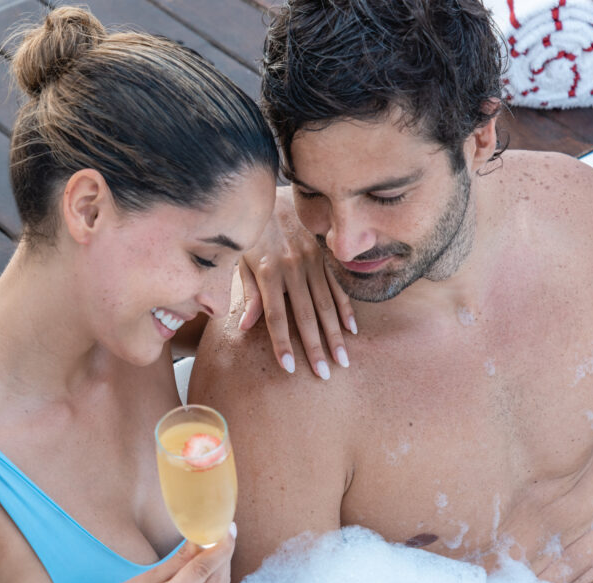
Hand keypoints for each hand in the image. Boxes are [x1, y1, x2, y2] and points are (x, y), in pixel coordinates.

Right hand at [83, 527, 235, 582]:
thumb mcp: (144, 577)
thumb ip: (177, 561)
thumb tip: (202, 539)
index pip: (200, 572)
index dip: (218, 550)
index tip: (228, 531)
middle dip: (223, 557)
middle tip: (226, 536)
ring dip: (223, 572)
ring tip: (220, 553)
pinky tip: (214, 575)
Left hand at [238, 186, 355, 378]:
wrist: (276, 199)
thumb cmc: (254, 235)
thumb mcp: (241, 261)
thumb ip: (248, 294)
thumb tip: (245, 326)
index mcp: (268, 272)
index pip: (275, 316)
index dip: (282, 343)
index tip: (289, 367)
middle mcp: (292, 269)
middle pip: (305, 315)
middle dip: (315, 347)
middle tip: (324, 373)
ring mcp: (312, 262)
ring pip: (325, 305)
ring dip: (335, 335)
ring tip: (342, 359)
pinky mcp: (324, 257)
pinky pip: (336, 287)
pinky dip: (345, 309)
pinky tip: (351, 330)